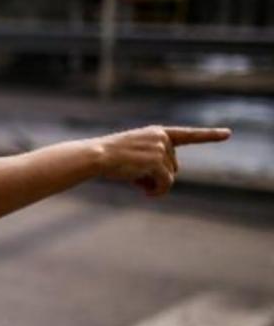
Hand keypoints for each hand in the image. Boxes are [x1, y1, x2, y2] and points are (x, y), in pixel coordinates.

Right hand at [96, 125, 230, 195]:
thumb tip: (164, 185)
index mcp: (157, 132)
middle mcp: (162, 138)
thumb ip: (153, 164)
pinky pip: (166, 183)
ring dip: (156, 185)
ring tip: (136, 184)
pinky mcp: (157, 161)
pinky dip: (157, 191)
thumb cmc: (110, 158)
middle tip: (137, 181)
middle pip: (174, 165)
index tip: (228, 134)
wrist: (97, 156)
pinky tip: (144, 193)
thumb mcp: (134, 156)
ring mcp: (161, 149)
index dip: (209, 135)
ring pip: (170, 176)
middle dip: (159, 177)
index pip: (187, 134)